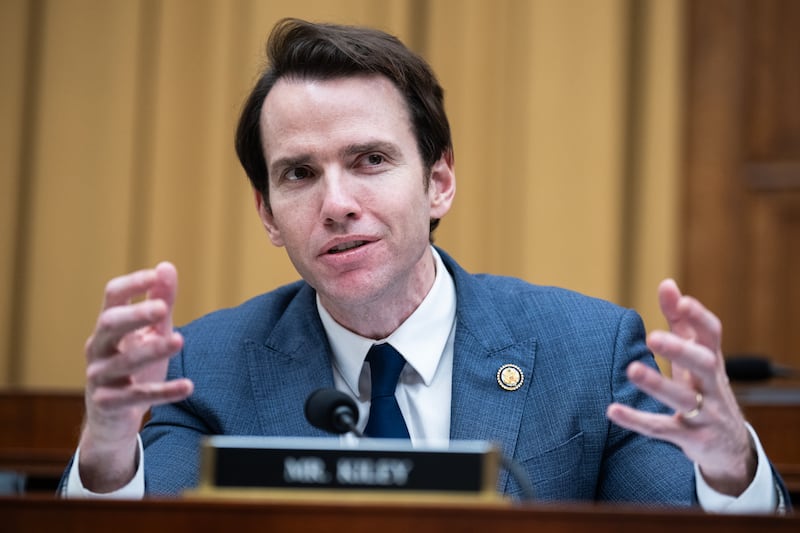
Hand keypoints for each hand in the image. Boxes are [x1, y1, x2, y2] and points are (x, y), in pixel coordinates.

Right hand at [78, 262, 193, 491]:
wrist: (113, 418)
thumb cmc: (134, 366)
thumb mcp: (150, 332)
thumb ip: (160, 302)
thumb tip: (166, 266)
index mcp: (108, 326)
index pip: (112, 297)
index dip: (132, 284)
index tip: (155, 275)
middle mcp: (98, 347)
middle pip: (109, 324)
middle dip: (135, 315)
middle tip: (162, 308)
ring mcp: (99, 376)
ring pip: (124, 361)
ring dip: (153, 350)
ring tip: (181, 340)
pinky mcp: (108, 404)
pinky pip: (136, 396)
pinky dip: (164, 392)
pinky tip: (189, 386)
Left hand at [606, 279, 755, 495]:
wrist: (730, 446)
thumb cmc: (705, 388)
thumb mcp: (697, 356)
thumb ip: (681, 321)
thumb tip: (666, 282)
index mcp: (713, 361)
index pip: (713, 335)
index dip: (699, 317)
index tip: (681, 301)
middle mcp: (713, 386)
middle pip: (705, 365)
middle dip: (681, 350)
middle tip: (653, 336)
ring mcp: (705, 414)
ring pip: (684, 399)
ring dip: (658, 384)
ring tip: (631, 370)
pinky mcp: (691, 439)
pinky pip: (663, 430)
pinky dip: (637, 421)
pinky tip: (612, 410)